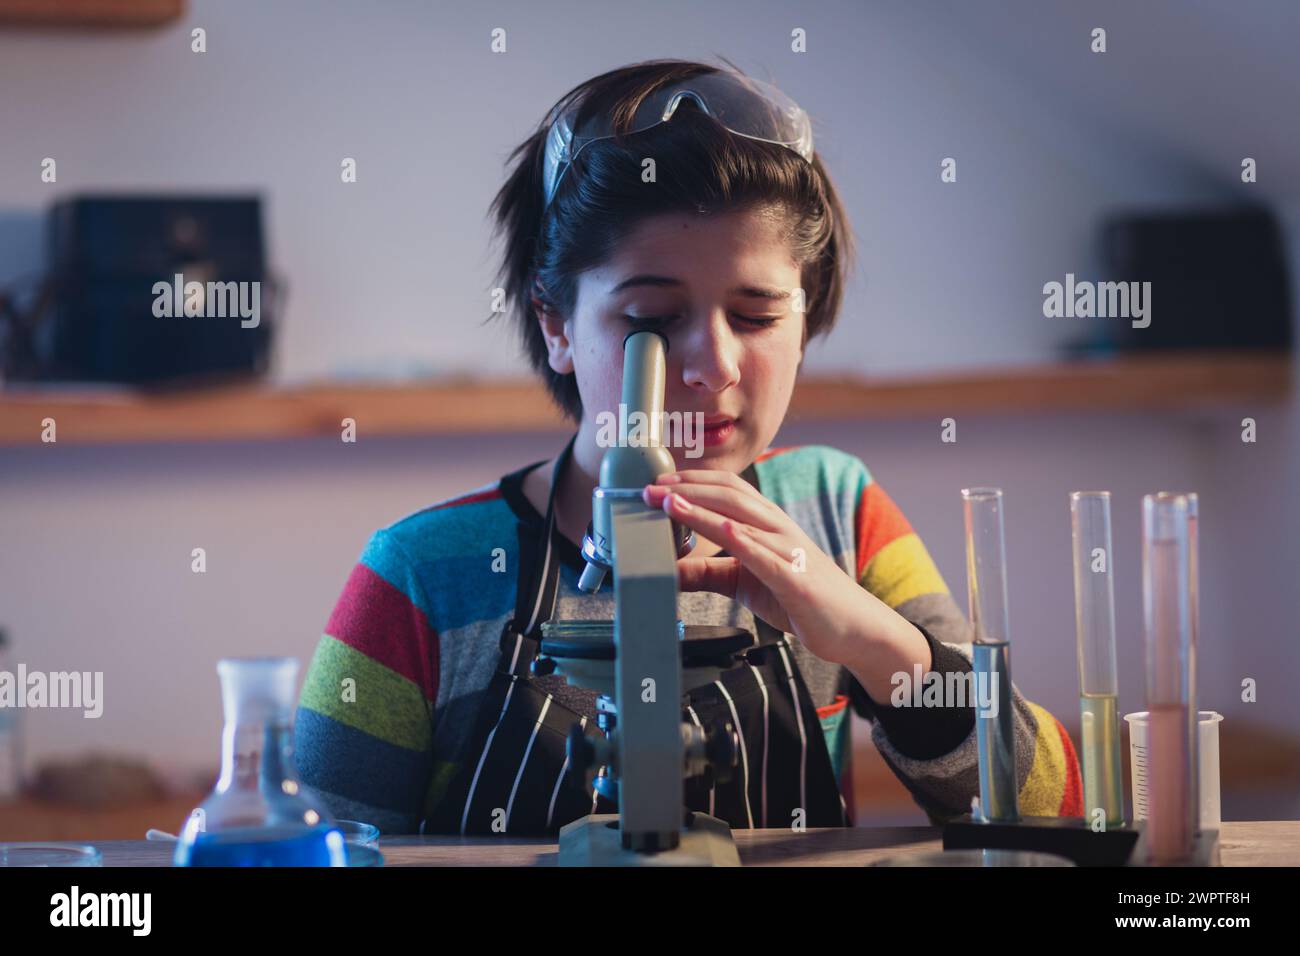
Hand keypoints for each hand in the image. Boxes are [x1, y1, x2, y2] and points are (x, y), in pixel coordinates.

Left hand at [642, 468, 911, 670]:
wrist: (853, 628)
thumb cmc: (800, 599)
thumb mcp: (743, 582)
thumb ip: (707, 572)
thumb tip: (666, 569)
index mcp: (767, 524)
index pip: (726, 489)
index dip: (690, 481)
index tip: (655, 483)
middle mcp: (778, 528)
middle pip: (730, 494)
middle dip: (686, 488)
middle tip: (649, 489)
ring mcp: (789, 551)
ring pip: (743, 518)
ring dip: (702, 508)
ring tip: (670, 501)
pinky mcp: (797, 579)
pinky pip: (767, 555)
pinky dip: (742, 539)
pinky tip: (721, 529)